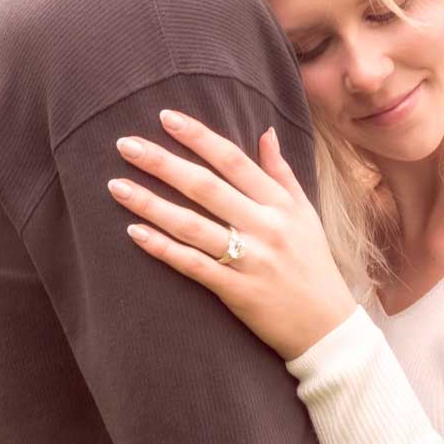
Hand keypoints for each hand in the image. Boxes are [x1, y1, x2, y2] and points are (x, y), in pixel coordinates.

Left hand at [109, 109, 358, 360]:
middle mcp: (265, 226)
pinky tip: (134, 232)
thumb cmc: (313, 264)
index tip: (165, 117)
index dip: (198, 137)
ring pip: (192, 225)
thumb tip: (265, 131)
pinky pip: (193, 265)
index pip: (233, 160)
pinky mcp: (237, 290)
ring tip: (116, 185)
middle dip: (163, 163)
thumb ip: (281, 173)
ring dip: (151, 204)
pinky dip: (163, 248)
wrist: (327, 326)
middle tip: (125, 145)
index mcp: (279, 203)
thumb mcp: (304, 213)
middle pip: (206, 187)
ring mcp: (251, 259)